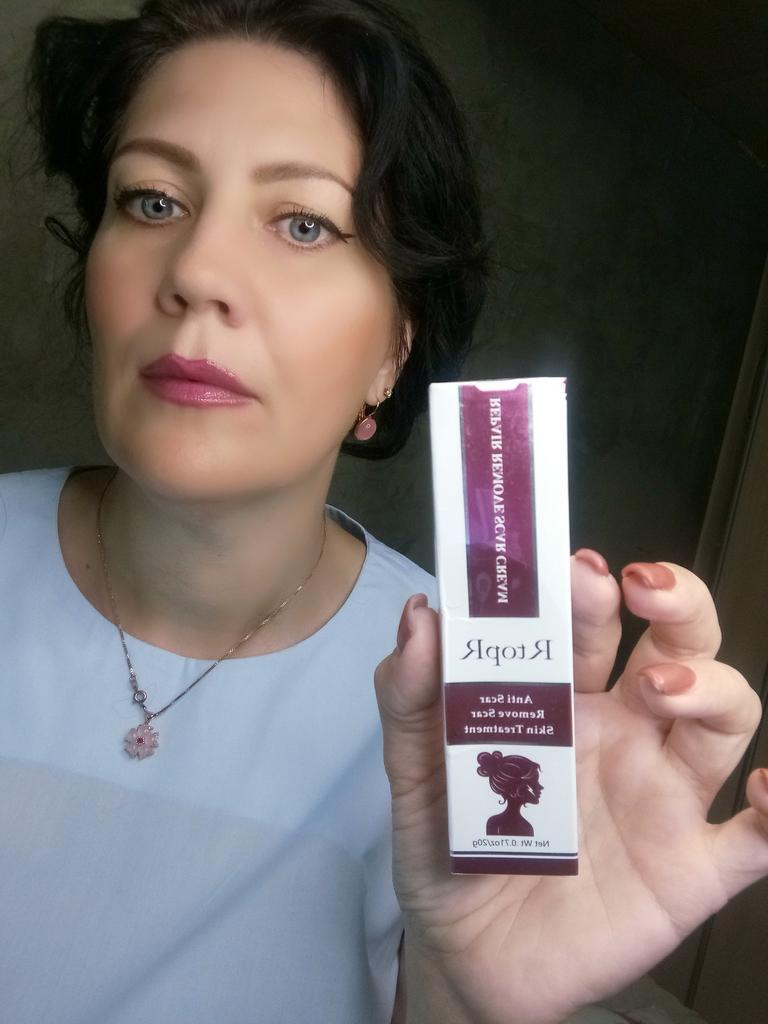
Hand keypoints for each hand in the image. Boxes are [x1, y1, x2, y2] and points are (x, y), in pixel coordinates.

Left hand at [374, 557, 767, 1023]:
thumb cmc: (446, 847)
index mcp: (565, 699)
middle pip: (678, 647)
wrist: (466, 958)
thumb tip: (419, 614)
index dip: (593, 589)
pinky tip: (763, 791)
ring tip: (661, 686)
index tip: (576, 565)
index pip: (595, 624)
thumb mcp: (413, 771)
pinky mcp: (689, 872)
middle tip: (642, 588)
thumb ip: (409, 697)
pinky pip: (754, 840)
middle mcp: (626, 733)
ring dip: (711, 686)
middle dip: (676, 606)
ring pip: (722, 719)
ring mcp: (663, 797)